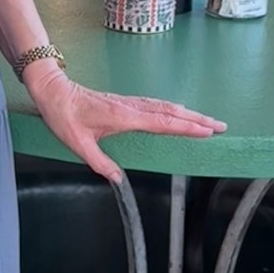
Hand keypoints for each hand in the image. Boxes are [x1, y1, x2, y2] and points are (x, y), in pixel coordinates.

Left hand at [26, 65, 224, 183]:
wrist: (53, 91)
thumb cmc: (63, 116)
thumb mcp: (78, 144)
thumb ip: (99, 163)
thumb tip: (118, 180)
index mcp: (123, 117)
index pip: (162, 122)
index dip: (186, 127)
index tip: (207, 131)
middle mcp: (131, 107)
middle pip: (171, 112)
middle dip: (197, 119)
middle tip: (220, 126)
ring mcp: (129, 103)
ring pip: (165, 106)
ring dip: (188, 113)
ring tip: (207, 121)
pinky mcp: (124, 102)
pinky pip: (155, 105)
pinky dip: (172, 109)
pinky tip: (178, 112)